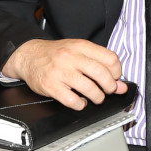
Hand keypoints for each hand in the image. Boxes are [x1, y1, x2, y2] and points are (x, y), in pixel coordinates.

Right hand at [1, 38, 125, 110]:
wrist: (29, 56)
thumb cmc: (56, 54)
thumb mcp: (78, 52)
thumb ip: (99, 65)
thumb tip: (121, 85)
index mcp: (81, 46)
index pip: (110, 59)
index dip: (117, 72)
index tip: (114, 78)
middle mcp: (71, 57)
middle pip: (101, 74)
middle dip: (110, 87)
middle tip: (108, 90)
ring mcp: (60, 72)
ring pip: (89, 89)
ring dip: (97, 97)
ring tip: (96, 97)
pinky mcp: (51, 85)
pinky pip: (72, 100)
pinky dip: (80, 104)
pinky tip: (80, 101)